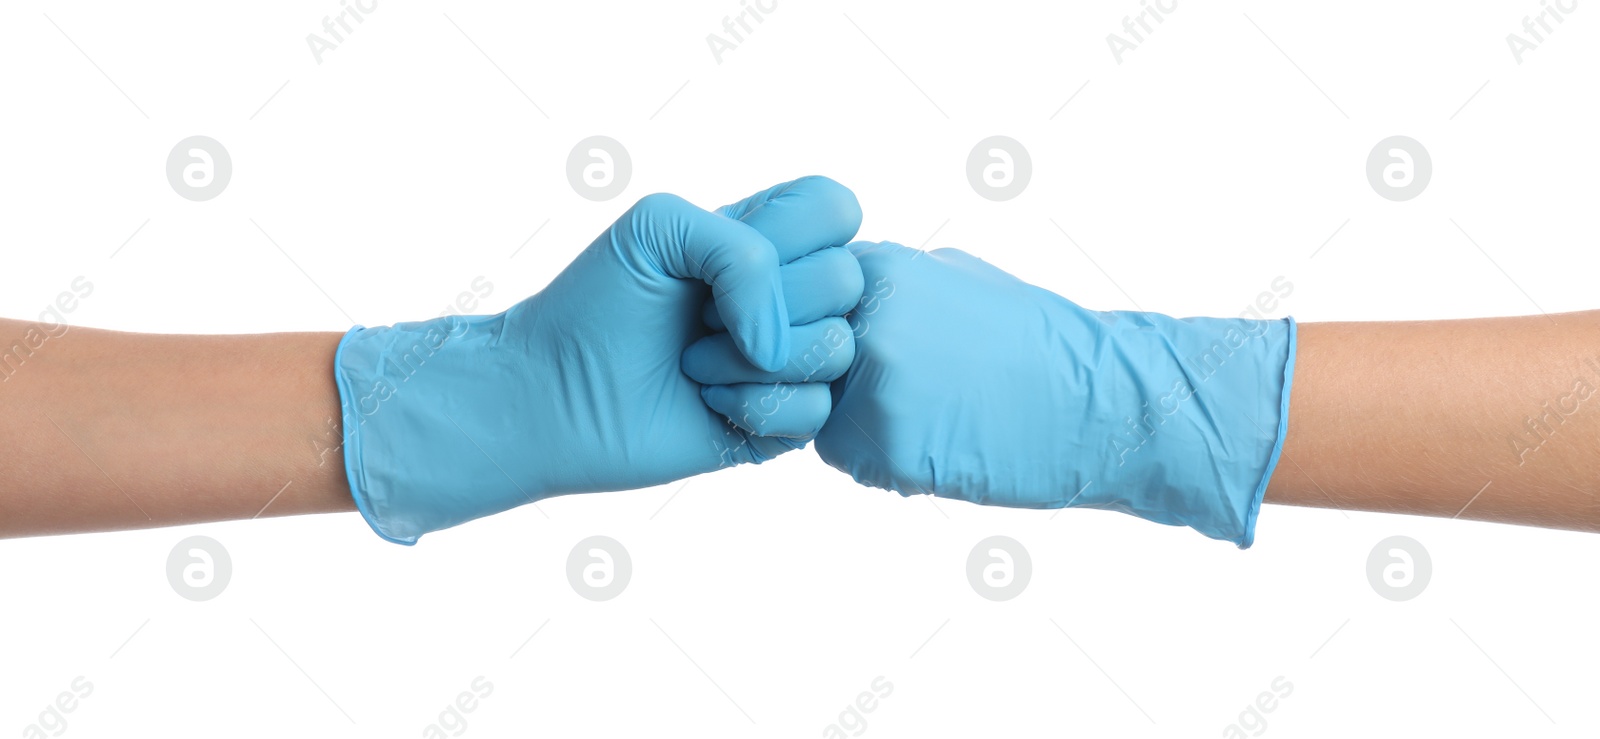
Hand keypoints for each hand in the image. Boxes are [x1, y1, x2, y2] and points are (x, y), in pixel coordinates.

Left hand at [335, 177, 862, 542]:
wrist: (555, 389)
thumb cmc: (597, 302)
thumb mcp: (661, 226)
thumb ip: (745, 248)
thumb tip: (778, 342)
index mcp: (769, 238)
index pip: (838, 209)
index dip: (794, 230)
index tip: (723, 253)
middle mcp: (791, 297)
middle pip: (848, 279)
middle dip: (765, 300)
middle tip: (700, 317)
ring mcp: (793, 362)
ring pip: (838, 348)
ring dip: (749, 359)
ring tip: (694, 363)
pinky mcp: (784, 424)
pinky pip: (817, 410)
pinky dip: (753, 405)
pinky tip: (709, 403)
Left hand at [813, 241, 1295, 545]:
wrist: (1104, 403)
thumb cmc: (1035, 342)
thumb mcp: (951, 279)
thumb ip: (880, 289)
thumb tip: (825, 300)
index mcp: (875, 267)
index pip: (784, 301)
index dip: (800, 332)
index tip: (837, 351)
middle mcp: (861, 317)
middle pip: (786, 359)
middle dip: (808, 381)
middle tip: (882, 391)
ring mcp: (871, 382)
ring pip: (809, 413)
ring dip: (844, 424)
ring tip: (927, 418)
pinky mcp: (885, 443)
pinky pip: (845, 458)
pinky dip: (877, 462)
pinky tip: (939, 447)